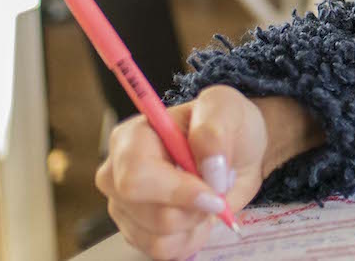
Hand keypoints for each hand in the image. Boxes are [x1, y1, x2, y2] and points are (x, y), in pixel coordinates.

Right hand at [97, 86, 266, 259]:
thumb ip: (214, 129)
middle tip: (215, 191)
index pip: (135, 175)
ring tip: (207, 198)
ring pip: (156, 237)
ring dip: (194, 223)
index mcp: (132, 137)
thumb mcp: (227, 108)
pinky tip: (199, 216)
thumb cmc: (226, 127)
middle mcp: (117, 174)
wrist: (237, 154)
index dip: (176, 191)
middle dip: (191, 209)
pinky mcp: (137, 232)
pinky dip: (191, 238)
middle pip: (145, 212)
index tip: (213, 193)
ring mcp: (124, 207)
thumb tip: (208, 165)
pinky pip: (163, 251)